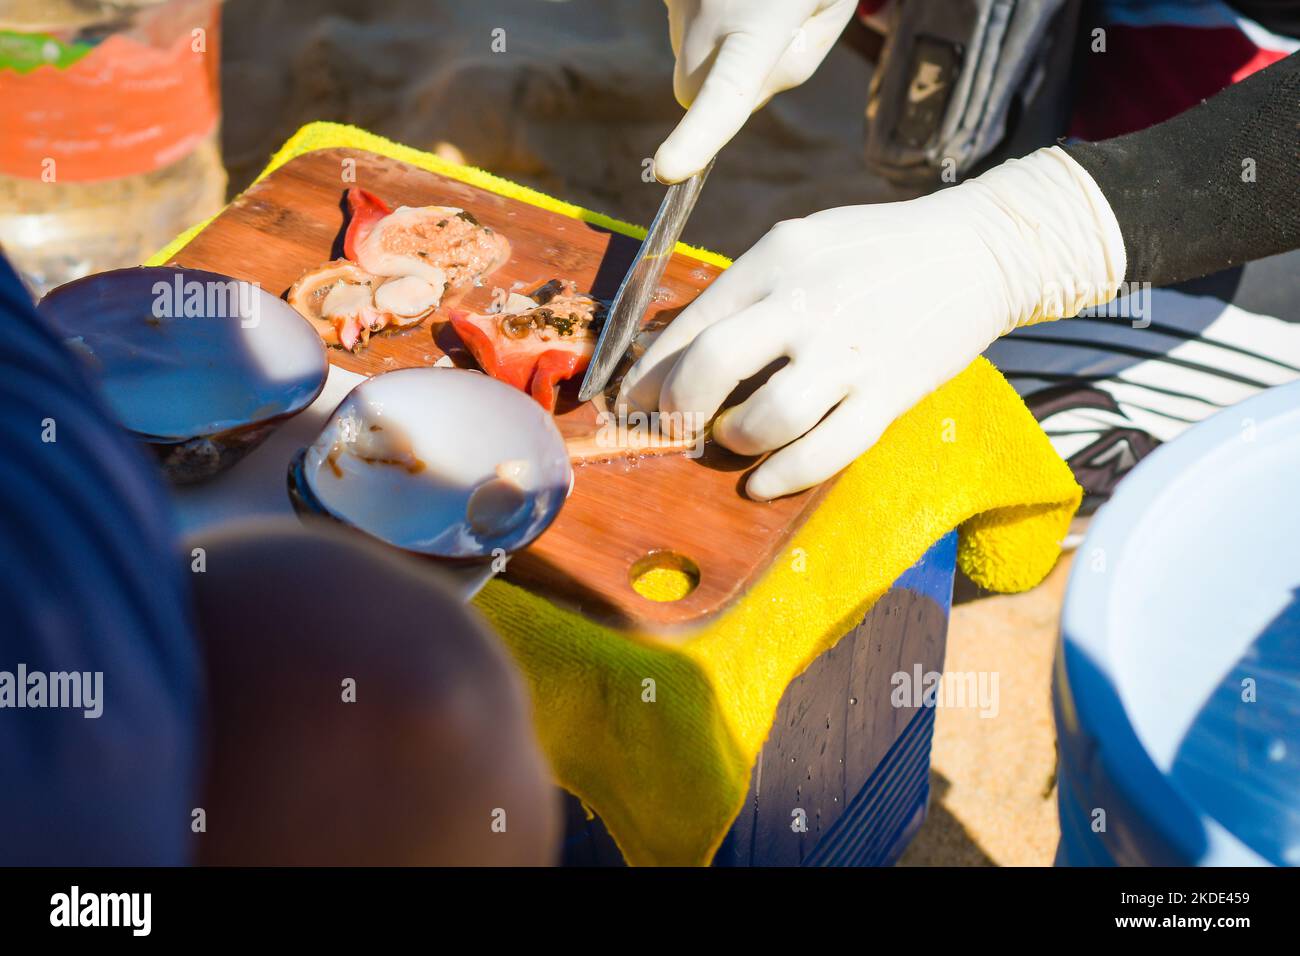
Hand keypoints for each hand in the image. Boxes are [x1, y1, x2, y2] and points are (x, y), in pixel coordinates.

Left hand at [620, 146, 1126, 498]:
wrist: (975, 252)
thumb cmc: (874, 250)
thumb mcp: (800, 244)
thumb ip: (744, 290)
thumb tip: (678, 348)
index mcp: (776, 260)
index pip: (690, 324)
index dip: (649, 373)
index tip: (632, 401)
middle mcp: (807, 304)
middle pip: (712, 366)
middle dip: (677, 409)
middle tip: (672, 427)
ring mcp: (850, 353)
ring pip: (768, 418)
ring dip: (735, 441)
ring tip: (732, 440)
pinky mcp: (889, 394)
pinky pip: (825, 451)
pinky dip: (782, 476)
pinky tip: (762, 483)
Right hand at [655, 0, 857, 182]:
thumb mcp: (830, 6)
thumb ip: (795, 63)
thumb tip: (746, 91)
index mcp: (759, 23)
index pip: (726, 92)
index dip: (698, 136)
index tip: (670, 170)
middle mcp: (708, 10)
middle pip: (696, 88)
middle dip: (729, 82)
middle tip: (777, 31)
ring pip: (687, 54)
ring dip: (719, 44)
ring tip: (758, 0)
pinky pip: (681, 19)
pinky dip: (706, 15)